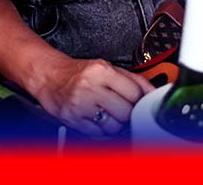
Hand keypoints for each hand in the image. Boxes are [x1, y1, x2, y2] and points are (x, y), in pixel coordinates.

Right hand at [29, 57, 152, 135]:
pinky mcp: (74, 120)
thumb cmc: (78, 72)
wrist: (49, 77)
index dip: (139, 98)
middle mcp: (90, 87)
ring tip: (108, 113)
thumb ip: (132, 79)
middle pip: (126, 112)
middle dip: (128, 112)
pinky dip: (102, 130)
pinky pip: (98, 134)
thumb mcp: (107, 67)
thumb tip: (153, 92)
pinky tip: (97, 119)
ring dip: (115, 124)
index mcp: (101, 71)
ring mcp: (81, 105)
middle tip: (121, 107)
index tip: (137, 100)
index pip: (134, 92)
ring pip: (114, 126)